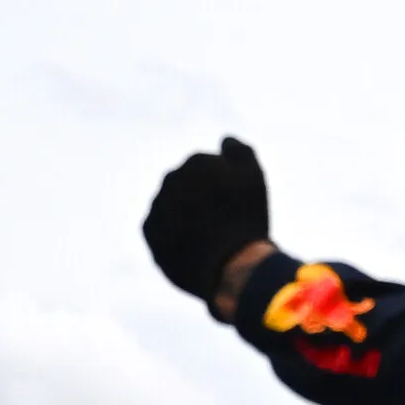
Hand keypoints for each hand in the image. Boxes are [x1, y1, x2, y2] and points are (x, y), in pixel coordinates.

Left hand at [144, 137, 269, 302]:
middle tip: (221, 222)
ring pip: (172, 205)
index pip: (207, 169)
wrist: (230, 265)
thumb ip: (239, 151)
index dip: (223, 187)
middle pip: (186, 185)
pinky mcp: (149, 232)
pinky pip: (161, 228)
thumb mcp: (254, 177)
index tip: (234, 206)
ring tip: (207, 237)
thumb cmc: (247, 219)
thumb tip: (224, 140)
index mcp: (196, 162)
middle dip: (199, 198)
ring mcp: (158, 205)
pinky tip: (192, 245)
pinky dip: (173, 233)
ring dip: (184, 215)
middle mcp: (171, 179)